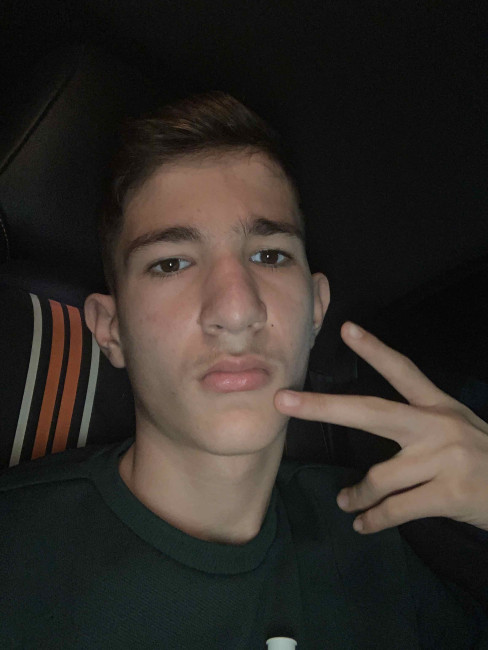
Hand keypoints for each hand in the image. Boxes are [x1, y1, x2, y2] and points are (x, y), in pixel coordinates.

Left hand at [274, 321, 487, 533]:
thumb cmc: (484, 460)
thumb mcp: (458, 430)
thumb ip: (420, 426)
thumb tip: (371, 434)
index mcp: (439, 407)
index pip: (403, 371)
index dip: (375, 349)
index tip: (345, 329)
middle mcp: (439, 426)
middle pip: (372, 411)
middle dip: (325, 406)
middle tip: (284, 401)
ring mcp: (444, 459)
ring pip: (380, 476)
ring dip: (357, 493)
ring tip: (345, 501)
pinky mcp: (450, 493)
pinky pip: (397, 508)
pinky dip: (374, 518)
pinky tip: (362, 523)